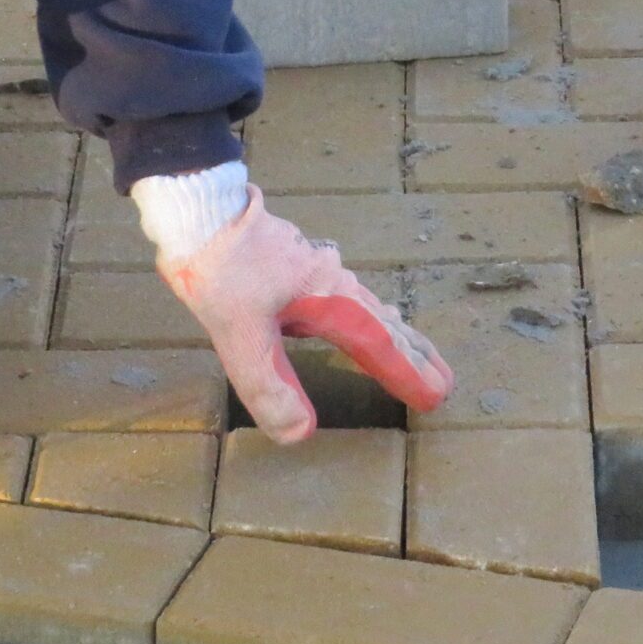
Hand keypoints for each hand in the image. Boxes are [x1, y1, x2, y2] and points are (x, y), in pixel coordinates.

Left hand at [145, 176, 453, 443]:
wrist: (197, 209)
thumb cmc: (220, 267)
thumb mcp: (239, 335)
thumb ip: (269, 386)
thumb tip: (300, 434)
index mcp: (329, 298)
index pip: (378, 344)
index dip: (407, 373)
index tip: (436, 395)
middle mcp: (332, 281)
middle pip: (384, 322)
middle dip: (414, 353)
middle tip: (445, 378)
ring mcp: (315, 268)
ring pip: (367, 306)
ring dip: (393, 331)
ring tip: (414, 347)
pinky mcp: (295, 262)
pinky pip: (345, 294)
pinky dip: (365, 312)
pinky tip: (353, 312)